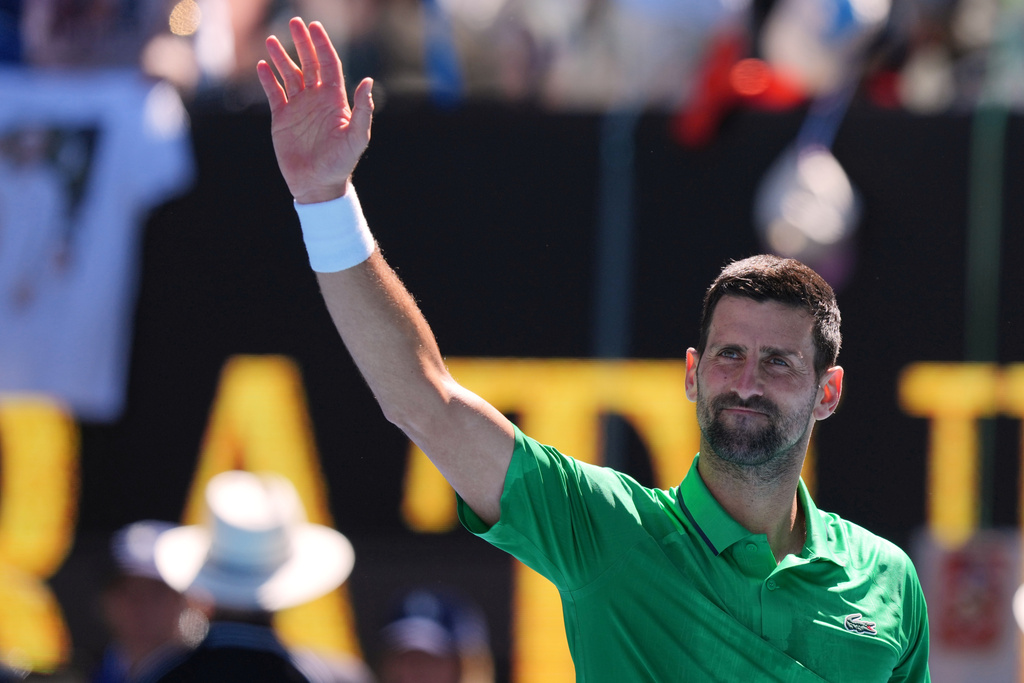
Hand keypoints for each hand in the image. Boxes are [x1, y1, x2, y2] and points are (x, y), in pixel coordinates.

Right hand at [257, 18, 373, 203]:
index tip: (314, 27)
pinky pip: (274, 93)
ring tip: (273, 40)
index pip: (329, 65)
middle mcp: (317, 99)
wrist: (318, 185)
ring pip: (289, 74)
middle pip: (309, 63)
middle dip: (302, 43)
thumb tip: (367, 82)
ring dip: (281, 57)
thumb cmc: (341, 163)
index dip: (322, 45)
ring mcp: (299, 107)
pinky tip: (262, 65)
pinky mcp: (282, 118)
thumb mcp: (357, 138)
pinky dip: (267, 79)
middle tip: (294, 22)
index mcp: (335, 100)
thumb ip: (363, 110)